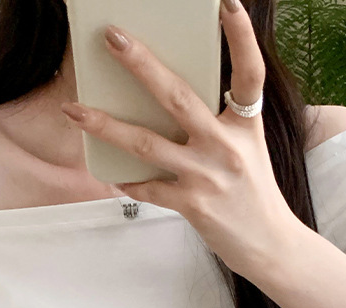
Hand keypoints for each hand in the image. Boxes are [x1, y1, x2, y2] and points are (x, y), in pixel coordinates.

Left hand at [61, 0, 301, 280]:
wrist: (270, 245)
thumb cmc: (255, 195)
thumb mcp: (249, 151)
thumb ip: (221, 125)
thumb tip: (170, 101)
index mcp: (246, 127)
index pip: (249, 75)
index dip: (241, 38)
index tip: (227, 3)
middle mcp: (227, 147)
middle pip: (178, 97)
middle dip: (141, 65)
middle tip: (112, 37)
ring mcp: (208, 176)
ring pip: (147, 143)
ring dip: (105, 125)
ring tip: (74, 109)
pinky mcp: (193, 205)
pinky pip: (148, 188)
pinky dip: (128, 181)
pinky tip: (111, 175)